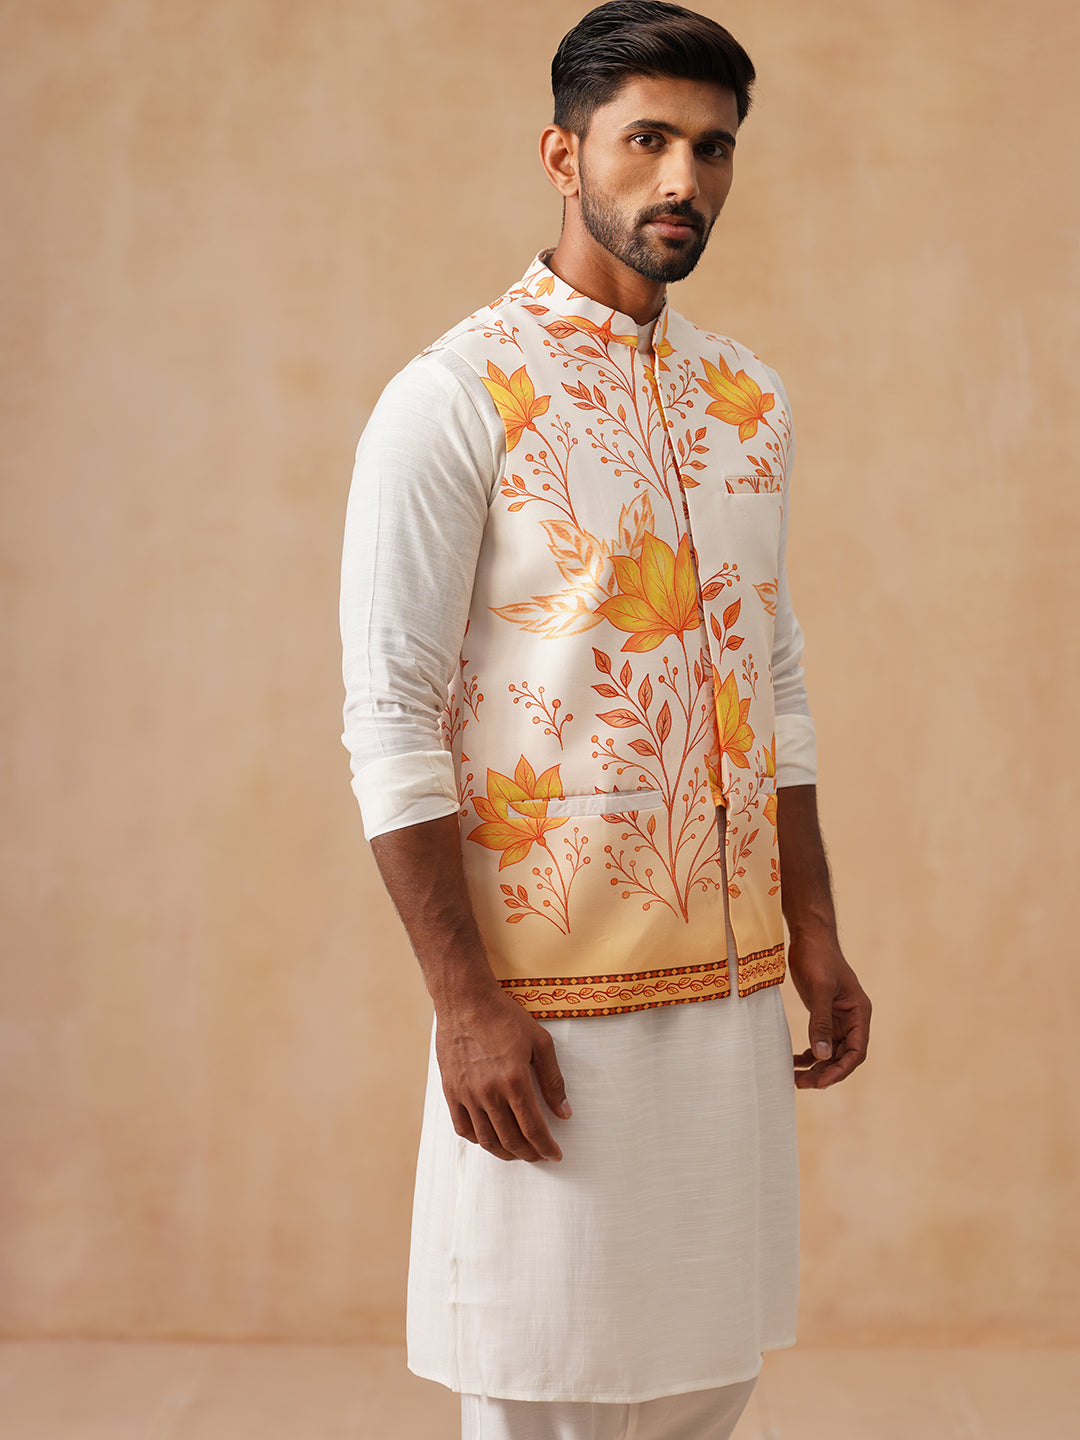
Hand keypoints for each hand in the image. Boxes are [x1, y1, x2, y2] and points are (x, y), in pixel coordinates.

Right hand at [435, 985, 571, 1160]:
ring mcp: (467, 1094)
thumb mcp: (540, 1042)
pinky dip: (478, 1139)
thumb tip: (565, 1113)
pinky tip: (490, 1137)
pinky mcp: (451, 1091)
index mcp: (514, 1080)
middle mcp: (489, 1092)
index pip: (533, 1129)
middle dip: (529, 1154)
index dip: (546, 1147)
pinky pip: (462, 1127)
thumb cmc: (505, 1017)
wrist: (465, 1001)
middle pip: (511, 1140)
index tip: (555, 1155)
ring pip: (486, 1139)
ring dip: (505, 1152)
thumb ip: (553, 1080)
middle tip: (539, 1155)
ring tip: (517, 1152)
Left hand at [787, 927, 870, 1089]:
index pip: (856, 1051)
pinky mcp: (823, 1016)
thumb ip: (821, 1022)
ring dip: (816, 1068)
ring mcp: (837, 1019)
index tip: (821, 1082)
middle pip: (843, 1057)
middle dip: (825, 1073)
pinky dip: (808, 1055)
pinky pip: (819, 1043)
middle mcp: (852, 1019)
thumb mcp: (819, 988)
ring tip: (796, 1080)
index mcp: (859, 1013)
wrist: (809, 937)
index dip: (841, 1070)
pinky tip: (793, 1063)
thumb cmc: (818, 957)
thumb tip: (821, 1056)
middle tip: (802, 1085)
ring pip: (830, 1053)